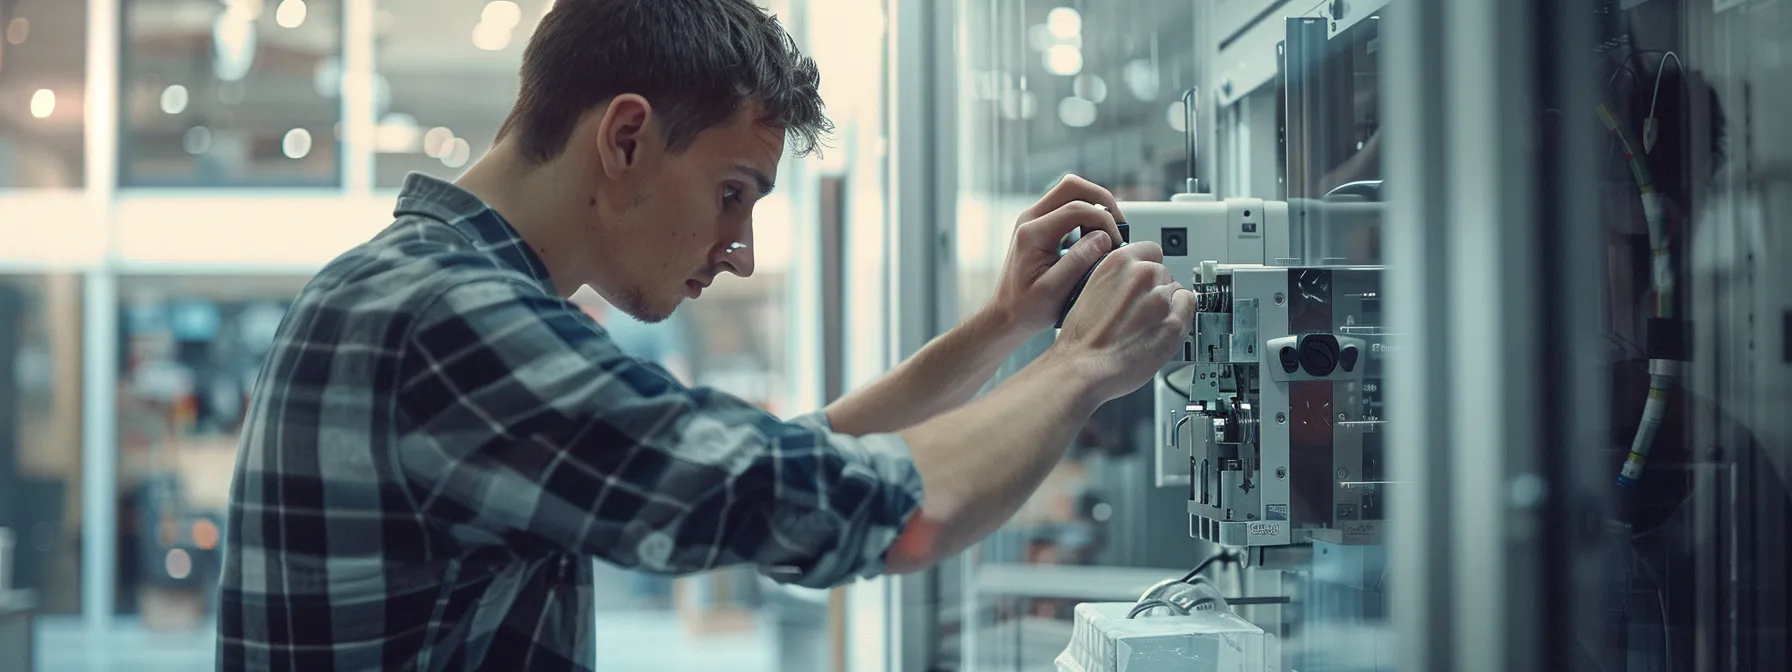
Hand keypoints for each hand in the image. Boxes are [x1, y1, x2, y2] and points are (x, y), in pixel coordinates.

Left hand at [989, 175, 1127, 333]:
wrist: (1006, 315)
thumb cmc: (1027, 308)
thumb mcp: (1055, 291)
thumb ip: (1079, 262)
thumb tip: (1104, 237)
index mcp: (1032, 233)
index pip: (1076, 208)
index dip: (1104, 221)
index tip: (1118, 245)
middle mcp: (1030, 219)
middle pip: (1072, 186)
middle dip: (1103, 201)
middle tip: (1119, 226)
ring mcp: (1035, 219)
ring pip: (1072, 193)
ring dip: (1096, 206)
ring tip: (1110, 234)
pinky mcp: (1042, 225)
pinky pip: (1069, 206)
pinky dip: (1088, 216)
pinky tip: (1098, 238)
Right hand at [1039, 241, 1194, 404]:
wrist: (1082, 368)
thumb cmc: (1081, 339)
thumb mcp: (1090, 290)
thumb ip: (1116, 279)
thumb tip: (1130, 280)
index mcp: (1118, 262)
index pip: (1151, 250)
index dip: (1146, 267)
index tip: (1144, 279)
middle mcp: (1142, 275)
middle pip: (1164, 272)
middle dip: (1155, 289)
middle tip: (1140, 310)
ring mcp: (1160, 299)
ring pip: (1176, 291)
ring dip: (1167, 305)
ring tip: (1147, 324)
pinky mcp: (1173, 323)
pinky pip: (1189, 309)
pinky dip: (1179, 318)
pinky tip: (1161, 328)